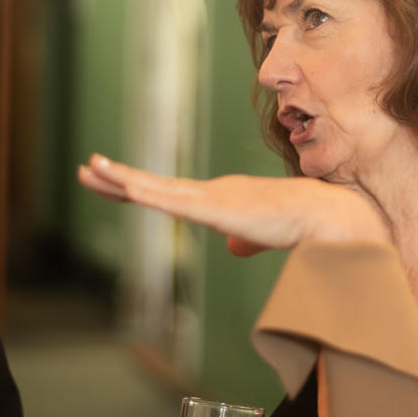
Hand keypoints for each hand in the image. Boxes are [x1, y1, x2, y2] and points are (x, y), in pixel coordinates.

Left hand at [79, 155, 387, 251]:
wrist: (331, 219)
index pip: (172, 195)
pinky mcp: (219, 208)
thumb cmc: (306, 226)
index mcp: (222, 200)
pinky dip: (147, 192)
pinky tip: (125, 187)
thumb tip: (234, 249)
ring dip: (122, 179)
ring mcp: (214, 199)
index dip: (141, 188)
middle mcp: (213, 193)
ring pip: (158, 189)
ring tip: (92, 168)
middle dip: (119, 178)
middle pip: (157, 187)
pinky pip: (175, 200)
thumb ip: (247, 241)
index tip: (113, 183)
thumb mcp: (266, 235)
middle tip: (87, 167)